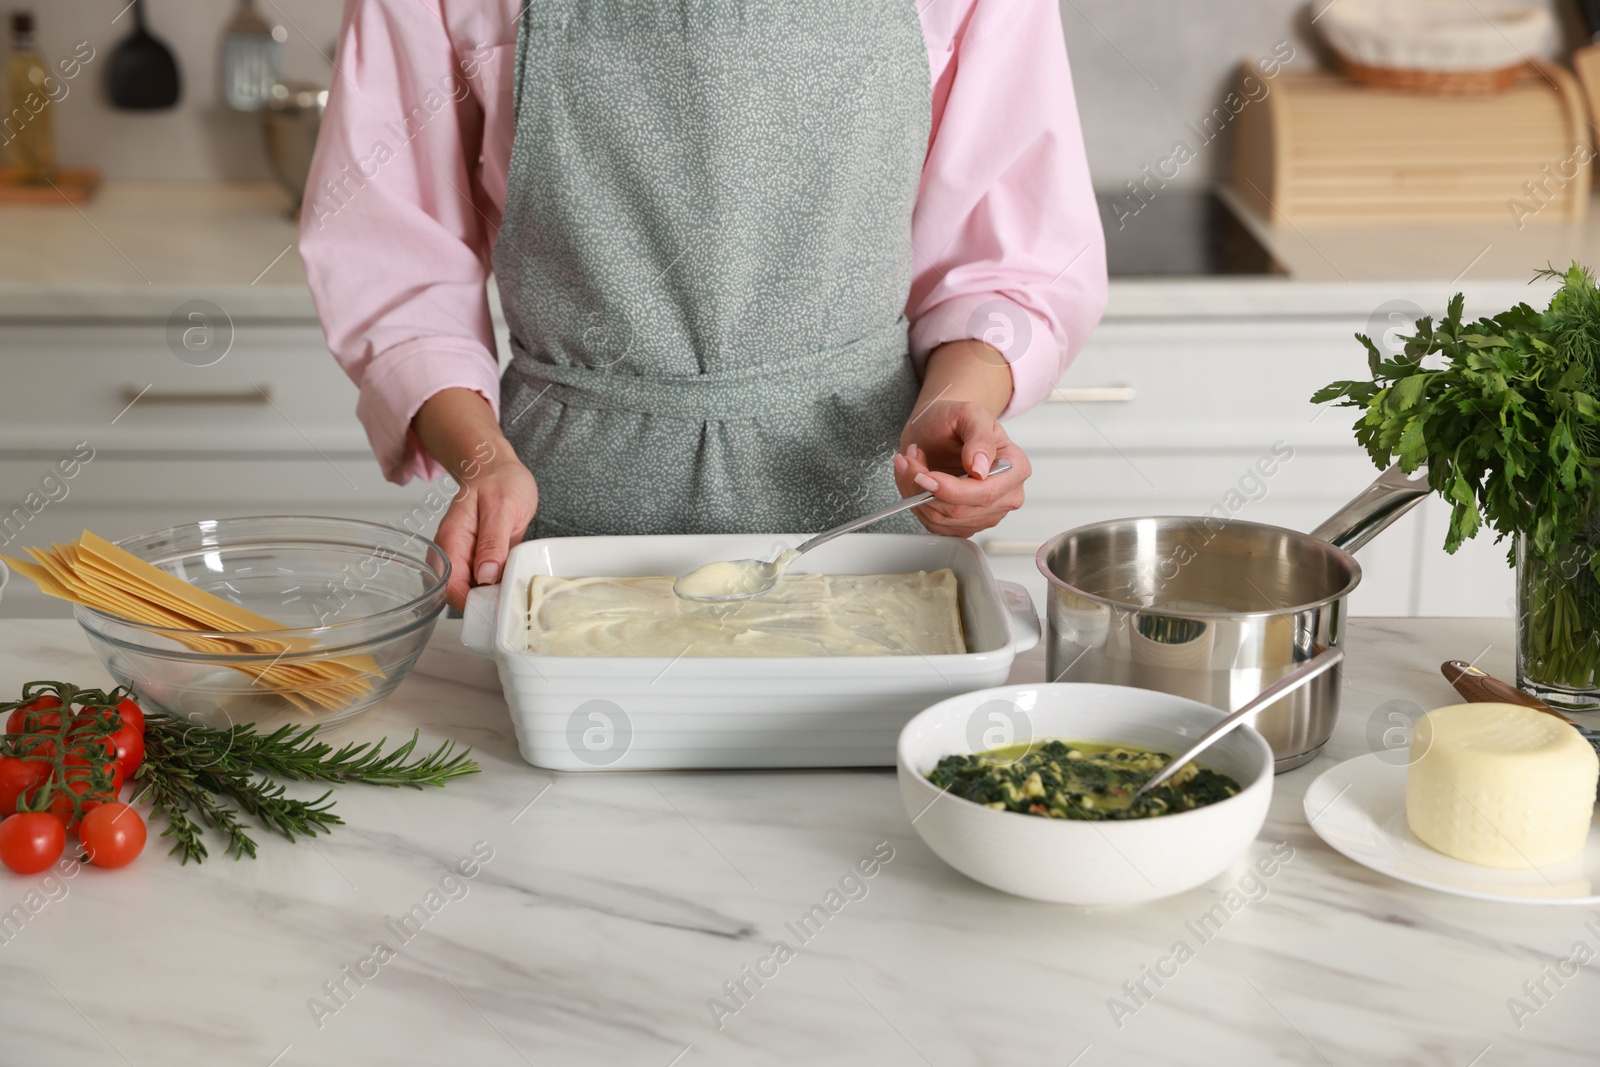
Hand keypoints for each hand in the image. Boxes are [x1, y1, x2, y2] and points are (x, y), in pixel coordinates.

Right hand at [434, 451, 537, 610]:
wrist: (498, 468)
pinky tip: (516, 584)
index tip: (497, 607)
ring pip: (475, 591)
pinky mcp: (483, 559)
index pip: (451, 586)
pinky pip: (489, 582)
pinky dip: (501, 587)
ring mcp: (468, 557)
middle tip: (513, 602)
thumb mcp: (501, 508)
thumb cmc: (499, 481)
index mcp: (452, 540)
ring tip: (517, 593)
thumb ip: (492, 541)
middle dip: (484, 603)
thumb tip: (486, 576)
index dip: (472, 601)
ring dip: (495, 597)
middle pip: (461, 594)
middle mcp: (455, 553)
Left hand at [895, 399, 1028, 536]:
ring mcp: (985, 514)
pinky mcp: (963, 525)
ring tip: (911, 463)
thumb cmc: (957, 420)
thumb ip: (979, 439)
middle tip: (909, 461)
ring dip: (916, 492)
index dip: (951, 490)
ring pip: (942, 518)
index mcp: (1015, 468)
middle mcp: (1005, 496)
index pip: (985, 493)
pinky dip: (915, 502)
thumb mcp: (969, 414)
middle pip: (960, 510)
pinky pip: (933, 523)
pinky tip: (915, 479)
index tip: (925, 477)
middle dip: (925, 488)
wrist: (941, 429)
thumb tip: (981, 469)